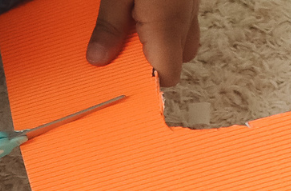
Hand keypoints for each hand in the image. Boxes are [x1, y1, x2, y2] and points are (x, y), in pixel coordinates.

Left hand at [85, 0, 200, 85]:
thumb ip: (110, 25)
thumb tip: (98, 59)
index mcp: (167, 24)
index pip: (167, 76)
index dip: (145, 82)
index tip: (120, 77)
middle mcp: (186, 20)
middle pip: (175, 64)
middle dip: (148, 64)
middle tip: (119, 51)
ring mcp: (192, 8)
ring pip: (181, 44)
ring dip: (159, 45)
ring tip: (131, 30)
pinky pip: (182, 25)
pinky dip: (165, 28)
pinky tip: (142, 15)